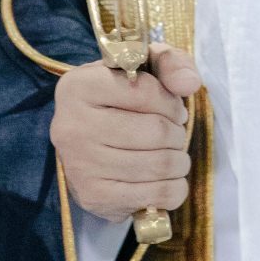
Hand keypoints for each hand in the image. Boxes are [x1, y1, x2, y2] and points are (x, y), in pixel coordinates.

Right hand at [51, 45, 198, 223]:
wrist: (87, 145)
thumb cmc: (120, 100)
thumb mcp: (143, 68)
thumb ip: (170, 63)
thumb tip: (189, 83)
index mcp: (78, 86)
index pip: (144, 91)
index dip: (171, 102)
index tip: (173, 109)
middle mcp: (71, 126)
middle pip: (156, 131)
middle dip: (177, 133)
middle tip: (173, 133)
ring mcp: (80, 165)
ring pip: (160, 165)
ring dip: (179, 160)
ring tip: (172, 154)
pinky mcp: (94, 197)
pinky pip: (157, 195)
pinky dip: (175, 188)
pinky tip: (166, 178)